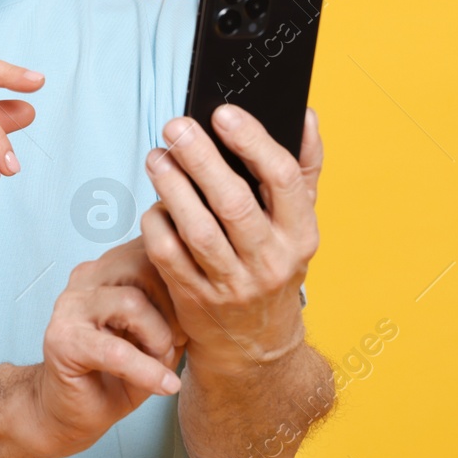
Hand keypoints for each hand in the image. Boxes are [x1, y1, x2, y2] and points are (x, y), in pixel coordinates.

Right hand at [23, 238, 186, 457]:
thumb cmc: (117, 373)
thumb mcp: (158, 336)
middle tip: (182, 339)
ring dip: (159, 338)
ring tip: (164, 361)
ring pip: (131, 302)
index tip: (195, 314)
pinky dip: (146, 370)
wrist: (73, 412)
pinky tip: (163, 385)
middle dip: (173, 306)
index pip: (152, 248)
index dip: (181, 279)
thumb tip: (209, 296)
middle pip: (143, 266)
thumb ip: (175, 311)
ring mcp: (70, 307)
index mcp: (108, 269)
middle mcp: (86, 279)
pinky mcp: (63, 340)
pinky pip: (115, 350)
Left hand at [139, 105, 322, 374]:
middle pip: (233, 202)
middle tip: (175, 126)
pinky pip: (169, 256)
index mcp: (300, 234)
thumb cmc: (275, 266)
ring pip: (197, 230)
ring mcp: (232, 284)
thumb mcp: (299, 223)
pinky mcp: (195, 299)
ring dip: (172, 188)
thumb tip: (304, 114)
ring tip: (157, 157)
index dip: (252, 141)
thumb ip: (304, 167)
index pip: (282, 179)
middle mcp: (270, 260)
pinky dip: (156, 225)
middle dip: (201, 159)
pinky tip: (153, 203)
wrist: (256, 344)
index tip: (223, 113)